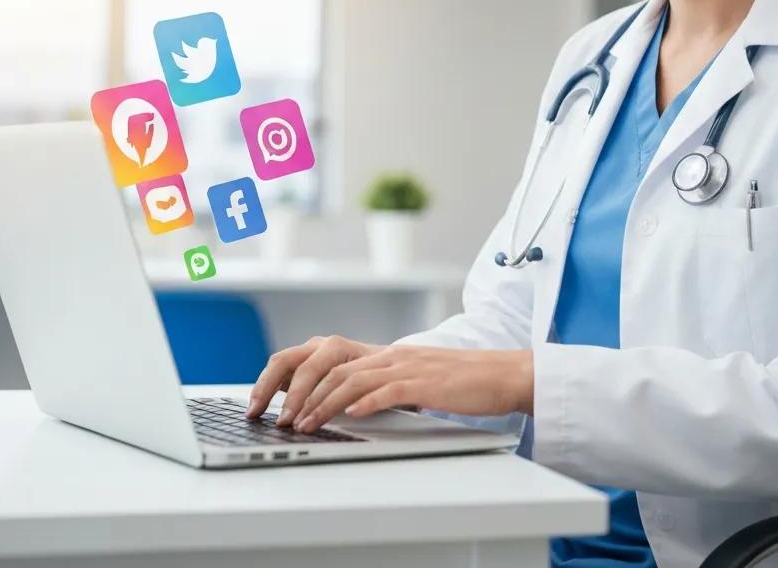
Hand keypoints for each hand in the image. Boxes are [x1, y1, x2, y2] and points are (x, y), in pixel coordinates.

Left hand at [253, 339, 534, 432]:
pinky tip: (350, 416)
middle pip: (332, 365)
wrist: (500, 373)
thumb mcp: (415, 379)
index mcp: (385, 353)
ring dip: (323, 403)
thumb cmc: (460, 381)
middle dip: (300, 391)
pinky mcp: (425, 382)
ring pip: (352, 378)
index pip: (329, 355)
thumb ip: (384, 385)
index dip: (299, 373)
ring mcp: (407, 366)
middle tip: (282, 417)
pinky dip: (364, 403)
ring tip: (304, 424)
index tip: (277, 398)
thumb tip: (350, 404)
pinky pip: (387, 390)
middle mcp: (391, 354)